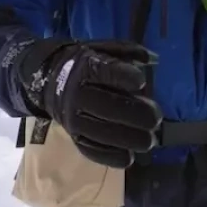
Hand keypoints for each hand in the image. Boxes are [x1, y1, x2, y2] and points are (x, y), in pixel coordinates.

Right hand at [21, 39, 162, 168]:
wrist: (50, 80)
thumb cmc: (86, 64)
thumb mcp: (104, 48)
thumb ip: (129, 52)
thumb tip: (154, 59)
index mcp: (85, 68)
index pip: (103, 71)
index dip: (122, 76)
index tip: (141, 81)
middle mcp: (77, 94)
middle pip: (105, 106)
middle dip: (134, 114)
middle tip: (156, 119)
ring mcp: (74, 118)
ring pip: (100, 132)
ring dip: (128, 139)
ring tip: (150, 140)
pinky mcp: (73, 136)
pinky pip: (90, 149)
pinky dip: (110, 156)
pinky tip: (129, 158)